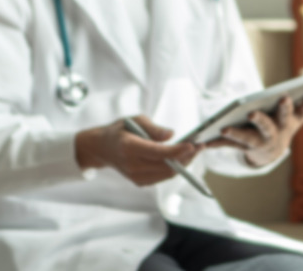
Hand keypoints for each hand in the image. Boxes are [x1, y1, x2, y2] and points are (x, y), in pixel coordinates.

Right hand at [75, 115, 200, 185]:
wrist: (102, 148)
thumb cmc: (120, 130)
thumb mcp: (134, 120)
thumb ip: (153, 128)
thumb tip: (171, 135)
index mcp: (128, 148)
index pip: (158, 153)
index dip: (177, 151)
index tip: (193, 145)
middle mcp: (131, 165)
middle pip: (166, 166)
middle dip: (186, 157)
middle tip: (200, 146)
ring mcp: (135, 176)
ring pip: (166, 174)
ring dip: (184, 163)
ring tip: (195, 151)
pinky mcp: (139, 182)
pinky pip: (162, 177)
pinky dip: (175, 168)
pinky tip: (183, 158)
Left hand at [206, 90, 302, 166]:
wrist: (270, 154)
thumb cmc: (282, 127)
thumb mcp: (297, 118)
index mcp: (284, 124)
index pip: (287, 113)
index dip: (285, 107)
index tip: (283, 97)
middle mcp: (272, 135)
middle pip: (266, 127)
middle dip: (260, 120)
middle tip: (251, 113)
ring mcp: (256, 143)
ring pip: (245, 139)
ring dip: (235, 134)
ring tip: (223, 128)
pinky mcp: (241, 148)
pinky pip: (227, 146)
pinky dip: (216, 144)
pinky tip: (204, 141)